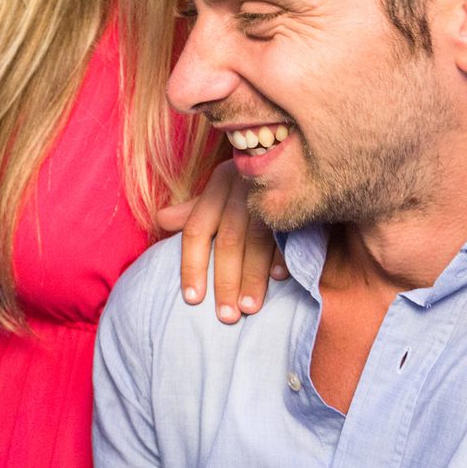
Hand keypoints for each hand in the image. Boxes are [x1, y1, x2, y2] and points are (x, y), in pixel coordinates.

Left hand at [155, 161, 285, 323]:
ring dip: (253, 277)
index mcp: (219, 184)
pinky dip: (283, 255)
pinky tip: (280, 278)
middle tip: (226, 316)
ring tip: (250, 307)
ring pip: (256, 240)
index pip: (196, 230)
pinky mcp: (300, 197)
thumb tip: (161, 219)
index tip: (192, 299)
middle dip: (226, 281)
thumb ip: (195, 208)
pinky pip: (290, 230)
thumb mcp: (224, 187)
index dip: (191, 266)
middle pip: (227, 241)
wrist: (305, 150)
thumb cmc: (256, 179)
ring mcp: (271, 191)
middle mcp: (241, 186)